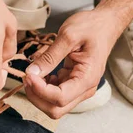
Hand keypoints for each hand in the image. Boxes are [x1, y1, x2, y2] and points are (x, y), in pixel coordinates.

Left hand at [24, 0, 132, 117]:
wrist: (105, 23)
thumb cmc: (91, 26)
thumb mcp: (68, 35)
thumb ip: (50, 56)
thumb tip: (32, 72)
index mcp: (87, 78)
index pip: (60, 98)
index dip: (40, 91)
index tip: (28, 75)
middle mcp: (85, 88)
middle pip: (56, 108)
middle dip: (37, 96)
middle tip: (27, 75)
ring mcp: (80, 87)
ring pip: (55, 105)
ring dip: (39, 93)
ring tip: (32, 72)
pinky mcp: (74, 83)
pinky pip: (56, 94)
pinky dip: (44, 87)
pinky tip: (41, 72)